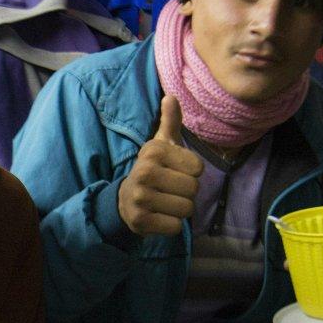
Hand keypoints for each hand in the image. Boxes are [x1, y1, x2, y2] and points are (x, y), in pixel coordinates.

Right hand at [118, 95, 203, 235]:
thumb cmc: (153, 170)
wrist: (125, 200)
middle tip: (170, 190)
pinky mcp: (140, 221)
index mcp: (153, 151)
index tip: (174, 171)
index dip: (191, 173)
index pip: (198, 168)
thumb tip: (171, 96)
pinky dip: (171, 225)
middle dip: (186, 193)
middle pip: (193, 189)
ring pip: (186, 209)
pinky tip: (159, 216)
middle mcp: (144, 172)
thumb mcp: (161, 145)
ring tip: (165, 203)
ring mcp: (141, 198)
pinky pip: (176, 226)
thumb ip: (170, 122)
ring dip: (180, 209)